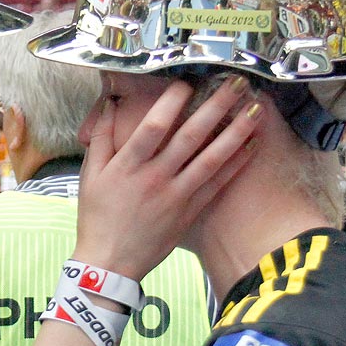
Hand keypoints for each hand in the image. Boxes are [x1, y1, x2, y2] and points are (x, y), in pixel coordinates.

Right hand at [74, 76, 255, 279]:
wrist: (110, 264)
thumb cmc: (97, 218)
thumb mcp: (89, 176)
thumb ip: (102, 138)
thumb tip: (110, 103)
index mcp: (128, 166)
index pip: (153, 126)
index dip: (172, 102)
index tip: (187, 81)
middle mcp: (155, 178)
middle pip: (191, 136)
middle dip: (216, 106)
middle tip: (237, 83)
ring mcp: (176, 196)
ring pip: (212, 158)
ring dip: (236, 132)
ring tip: (256, 109)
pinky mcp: (190, 211)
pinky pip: (217, 184)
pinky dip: (236, 164)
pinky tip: (252, 144)